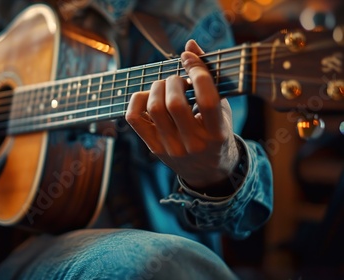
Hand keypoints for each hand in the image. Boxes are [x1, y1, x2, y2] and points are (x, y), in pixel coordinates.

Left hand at [126, 40, 238, 188]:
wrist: (208, 172)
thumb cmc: (217, 133)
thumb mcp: (222, 109)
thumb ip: (209, 77)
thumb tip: (190, 45)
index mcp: (217, 134)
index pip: (207, 100)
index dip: (197, 72)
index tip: (189, 58)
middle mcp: (193, 143)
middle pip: (174, 103)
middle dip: (173, 81)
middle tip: (178, 80)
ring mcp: (171, 148)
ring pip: (154, 108)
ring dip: (157, 87)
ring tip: (165, 86)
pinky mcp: (154, 148)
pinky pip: (134, 118)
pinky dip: (137, 100)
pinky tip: (148, 96)